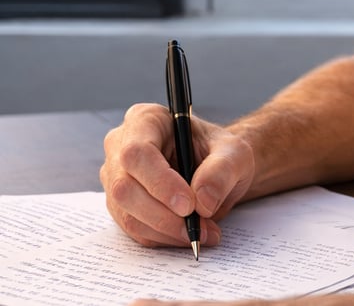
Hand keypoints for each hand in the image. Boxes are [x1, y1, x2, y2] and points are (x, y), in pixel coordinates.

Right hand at [100, 103, 255, 248]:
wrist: (216, 170)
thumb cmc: (220, 152)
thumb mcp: (234, 153)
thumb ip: (222, 170)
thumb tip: (202, 201)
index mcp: (146, 119)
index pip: (138, 152)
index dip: (160, 182)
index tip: (189, 205)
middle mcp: (122, 146)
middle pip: (125, 187)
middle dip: (163, 214)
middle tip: (198, 227)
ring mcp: (116, 177)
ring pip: (127, 213)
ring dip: (165, 230)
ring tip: (201, 232)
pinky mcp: (121, 205)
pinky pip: (133, 229)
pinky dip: (162, 237)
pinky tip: (188, 234)